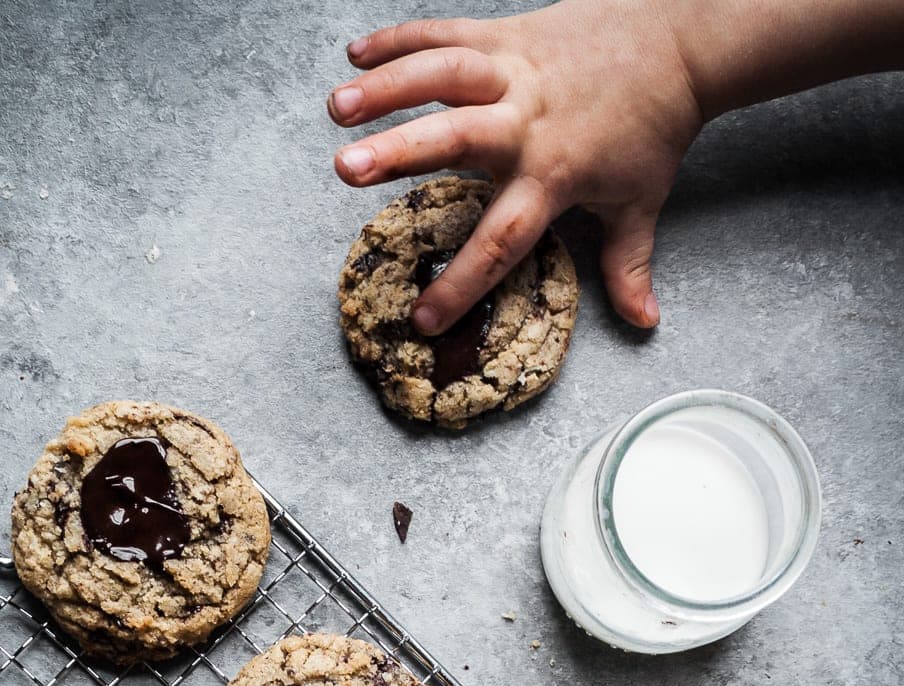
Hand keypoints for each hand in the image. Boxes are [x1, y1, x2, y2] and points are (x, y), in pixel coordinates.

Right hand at [327, 2, 704, 332]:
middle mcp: (527, 122)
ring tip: (335, 108)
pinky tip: (355, 53)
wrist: (680, 39)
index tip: (423, 320)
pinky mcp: (508, 31)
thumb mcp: (641, 203)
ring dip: (387, 86)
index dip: (461, 284)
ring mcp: (515, 71)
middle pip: (456, 138)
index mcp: (554, 175)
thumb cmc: (654, 128)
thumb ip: (629, 265)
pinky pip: (447, 31)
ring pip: (443, 73)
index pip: (500, 241)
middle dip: (399, 153)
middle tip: (346, 171)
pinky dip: (401, 39)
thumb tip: (645, 322)